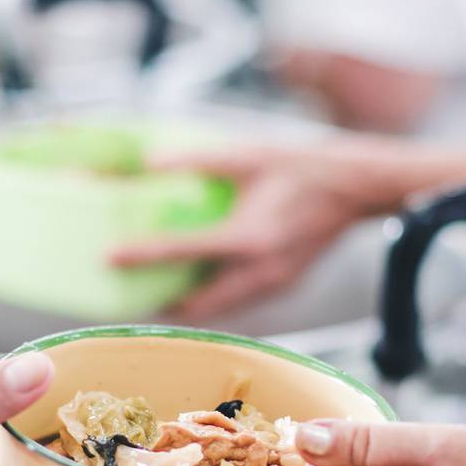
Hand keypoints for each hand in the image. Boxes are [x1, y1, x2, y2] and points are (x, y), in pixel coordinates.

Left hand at [109, 139, 413, 319]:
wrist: (356, 188)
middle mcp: (260, 271)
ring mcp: (273, 283)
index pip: (184, 252)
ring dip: (187, 306)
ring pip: (219, 309)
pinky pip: (239, 301)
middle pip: (198, 304)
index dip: (143, 256)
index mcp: (249, 238)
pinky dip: (214, 299)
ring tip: (157, 294)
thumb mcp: (247, 156)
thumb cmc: (303, 167)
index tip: (109, 258)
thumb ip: (197, 160)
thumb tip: (149, 162)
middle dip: (162, 305)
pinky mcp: (282, 284)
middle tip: (129, 294)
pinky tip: (198, 284)